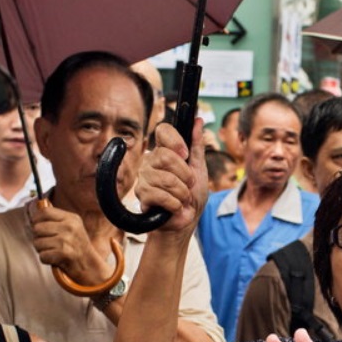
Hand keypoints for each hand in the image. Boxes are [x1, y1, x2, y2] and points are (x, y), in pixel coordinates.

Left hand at [28, 199, 115, 282]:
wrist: (90, 266)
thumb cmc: (77, 247)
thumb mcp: (72, 227)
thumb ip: (56, 219)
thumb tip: (37, 211)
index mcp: (71, 218)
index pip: (44, 212)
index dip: (36, 220)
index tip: (39, 227)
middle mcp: (69, 227)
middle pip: (37, 228)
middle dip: (38, 237)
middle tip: (49, 243)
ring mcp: (67, 240)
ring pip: (37, 243)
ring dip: (42, 250)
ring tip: (53, 251)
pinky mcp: (64, 253)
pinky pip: (42, 256)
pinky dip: (46, 260)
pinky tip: (55, 259)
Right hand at [136, 118, 207, 233]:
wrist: (187, 221)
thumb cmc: (193, 194)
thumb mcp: (200, 168)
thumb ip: (197, 145)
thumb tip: (198, 120)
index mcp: (164, 151)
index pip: (163, 131)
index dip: (175, 141)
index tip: (185, 154)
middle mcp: (151, 161)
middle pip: (165, 156)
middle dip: (185, 174)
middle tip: (189, 184)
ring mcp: (144, 178)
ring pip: (166, 179)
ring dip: (182, 193)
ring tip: (183, 198)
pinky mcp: (142, 196)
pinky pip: (160, 195)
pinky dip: (175, 204)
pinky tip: (175, 207)